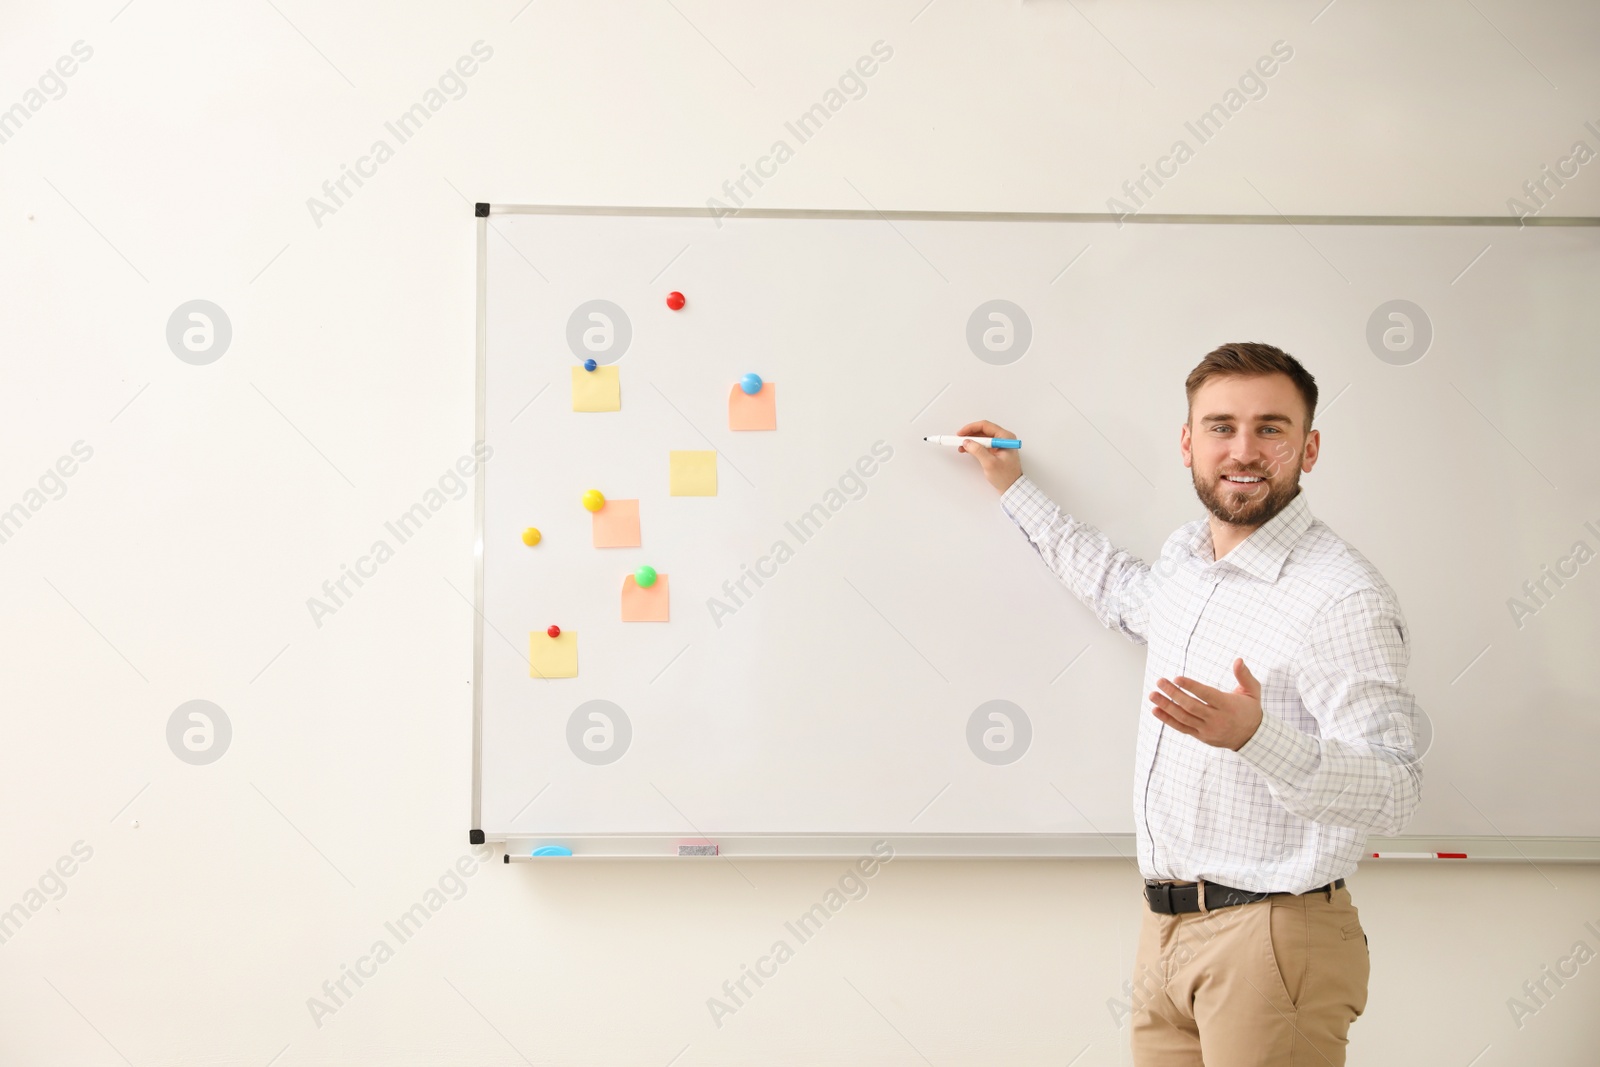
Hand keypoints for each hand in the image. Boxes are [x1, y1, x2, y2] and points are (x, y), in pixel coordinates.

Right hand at [954, 419, 1022, 493]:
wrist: (1012, 487)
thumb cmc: (1006, 476)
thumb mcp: (990, 463)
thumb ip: (978, 451)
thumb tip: (967, 442)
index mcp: (1005, 437)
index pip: (985, 426)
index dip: (971, 428)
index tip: (961, 433)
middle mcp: (1003, 438)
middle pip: (983, 430)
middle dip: (969, 434)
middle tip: (959, 439)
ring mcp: (1000, 444)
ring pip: (982, 437)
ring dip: (971, 440)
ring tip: (961, 446)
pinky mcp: (996, 451)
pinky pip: (983, 444)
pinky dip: (974, 446)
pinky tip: (967, 449)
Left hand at [1149, 658, 1263, 750]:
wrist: (1252, 738)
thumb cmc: (1250, 710)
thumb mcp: (1253, 692)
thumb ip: (1245, 676)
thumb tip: (1238, 660)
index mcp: (1228, 706)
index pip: (1207, 695)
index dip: (1191, 687)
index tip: (1176, 678)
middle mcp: (1217, 719)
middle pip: (1191, 706)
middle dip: (1173, 694)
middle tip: (1160, 681)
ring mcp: (1207, 729)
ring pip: (1183, 718)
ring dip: (1166, 706)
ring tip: (1153, 694)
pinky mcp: (1201, 736)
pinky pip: (1181, 728)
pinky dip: (1167, 719)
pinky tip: (1156, 710)